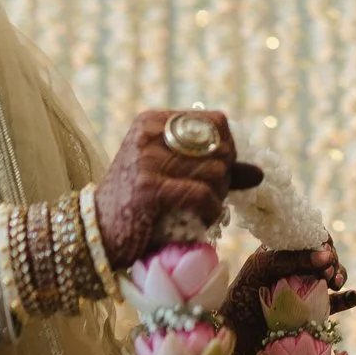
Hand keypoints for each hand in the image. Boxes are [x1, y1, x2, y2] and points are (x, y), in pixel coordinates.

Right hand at [96, 110, 263, 267]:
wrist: (96, 233)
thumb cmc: (137, 204)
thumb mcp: (173, 175)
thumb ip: (215, 169)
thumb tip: (259, 172)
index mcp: (154, 121)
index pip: (217, 122)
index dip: (229, 149)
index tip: (221, 173)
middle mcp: (149, 133)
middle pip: (219, 147)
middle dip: (225, 176)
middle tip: (212, 196)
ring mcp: (147, 159)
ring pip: (215, 171)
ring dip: (218, 196)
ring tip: (203, 209)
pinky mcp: (149, 188)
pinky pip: (202, 195)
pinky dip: (210, 210)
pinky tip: (201, 218)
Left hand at [223, 245, 355, 354]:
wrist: (235, 338)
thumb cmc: (241, 297)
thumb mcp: (261, 269)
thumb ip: (291, 258)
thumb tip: (326, 255)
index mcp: (281, 252)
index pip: (309, 237)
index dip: (320, 242)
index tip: (324, 253)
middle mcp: (296, 269)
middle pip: (325, 255)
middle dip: (332, 260)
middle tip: (328, 272)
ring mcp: (306, 290)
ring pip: (333, 276)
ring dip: (340, 275)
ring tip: (336, 283)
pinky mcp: (314, 313)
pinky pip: (336, 303)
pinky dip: (348, 298)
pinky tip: (354, 296)